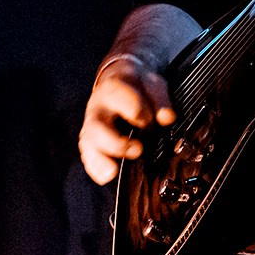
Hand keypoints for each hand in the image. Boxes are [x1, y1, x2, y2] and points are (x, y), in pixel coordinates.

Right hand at [78, 54, 174, 184]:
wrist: (117, 78)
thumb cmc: (137, 84)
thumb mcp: (152, 83)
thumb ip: (160, 100)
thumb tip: (167, 118)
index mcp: (113, 90)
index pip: (125, 104)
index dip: (141, 115)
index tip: (151, 121)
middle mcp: (98, 109)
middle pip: (98, 128)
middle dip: (117, 143)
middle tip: (138, 150)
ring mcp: (91, 124)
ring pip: (88, 143)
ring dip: (101, 159)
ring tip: (112, 172)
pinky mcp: (90, 138)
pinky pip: (87, 154)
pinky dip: (95, 167)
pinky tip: (105, 177)